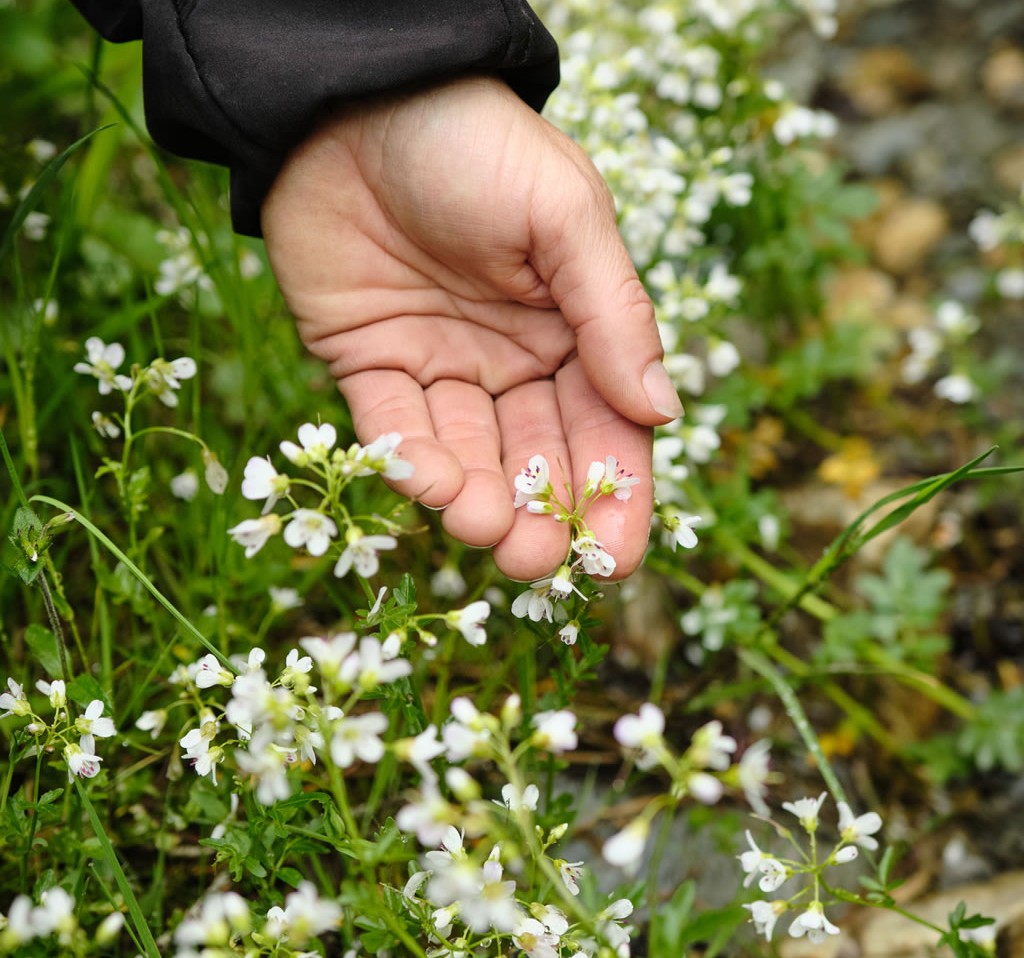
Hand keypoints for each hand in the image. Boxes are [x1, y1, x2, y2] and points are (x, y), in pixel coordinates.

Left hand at [261, 76, 682, 580]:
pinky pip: (395, 429)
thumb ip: (612, 312)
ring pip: (469, 458)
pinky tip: (430, 485)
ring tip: (485, 531)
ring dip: (479, 504)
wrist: (349, 96)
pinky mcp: (369, 364)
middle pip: (538, 459)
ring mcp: (441, 365)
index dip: (615, 496)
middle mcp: (512, 357)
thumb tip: (663, 410)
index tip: (615, 560)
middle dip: (541, 518)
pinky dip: (412, 463)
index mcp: (574, 326)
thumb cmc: (474, 142)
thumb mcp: (564, 215)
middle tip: (535, 562)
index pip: (607, 428)